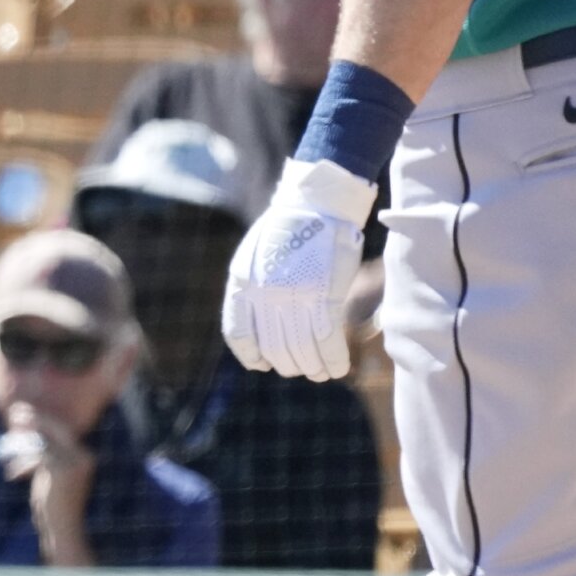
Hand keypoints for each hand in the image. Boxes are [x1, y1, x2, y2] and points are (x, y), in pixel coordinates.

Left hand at [2, 405, 94, 561]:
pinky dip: (24, 462)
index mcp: (84, 457)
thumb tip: (28, 435)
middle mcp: (84, 457)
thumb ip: (46, 457)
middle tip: (14, 412)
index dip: (42, 419)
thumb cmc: (55, 507)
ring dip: (24, 439)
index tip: (24, 412)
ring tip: (8, 438)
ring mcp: (75, 464)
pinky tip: (13, 473)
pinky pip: (39, 456)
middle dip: (35, 418)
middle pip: (56, 428)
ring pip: (45, 441)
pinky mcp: (62, 472)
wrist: (63, 532)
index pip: (62, 430)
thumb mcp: (51, 476)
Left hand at [222, 157, 372, 380]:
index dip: (251, 356)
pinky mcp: (323, 295)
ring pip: (301, 351)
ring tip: (321, 372)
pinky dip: (333, 361)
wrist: (317, 203)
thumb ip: (253, 291)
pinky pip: (327, 342)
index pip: (238, 334)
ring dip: (313, 368)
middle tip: (302, 368)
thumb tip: (262, 329)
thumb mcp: (255, 257)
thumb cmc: (290, 229)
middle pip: (274, 349)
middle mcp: (263, 294)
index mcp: (241, 282)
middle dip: (289, 365)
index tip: (262, 364)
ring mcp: (293, 296)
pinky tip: (337, 367)